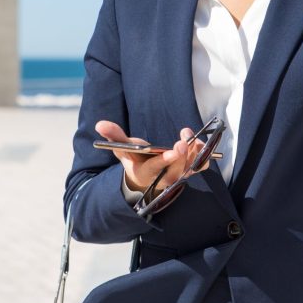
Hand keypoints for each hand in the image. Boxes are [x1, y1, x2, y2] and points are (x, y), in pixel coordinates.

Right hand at [94, 120, 209, 196]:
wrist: (147, 173)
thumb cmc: (134, 157)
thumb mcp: (122, 148)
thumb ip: (113, 136)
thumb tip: (99, 124)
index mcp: (144, 173)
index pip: (156, 168)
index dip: (165, 160)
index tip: (173, 150)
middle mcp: (162, 178)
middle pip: (175, 170)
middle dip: (181, 156)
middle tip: (183, 141)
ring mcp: (177, 175)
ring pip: (189, 168)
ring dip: (193, 152)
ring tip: (189, 136)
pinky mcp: (188, 170)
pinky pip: (200, 166)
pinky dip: (203, 155)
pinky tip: (199, 142)